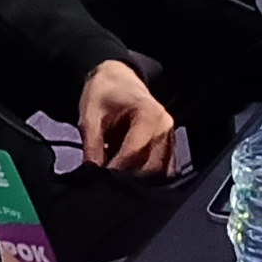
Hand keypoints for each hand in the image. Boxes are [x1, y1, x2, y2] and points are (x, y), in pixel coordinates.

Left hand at [77, 60, 177, 178]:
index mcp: (147, 114)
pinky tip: (129, 173)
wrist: (118, 79)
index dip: (115, 171)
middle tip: (104, 181)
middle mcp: (165, 126)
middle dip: (126, 178)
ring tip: (116, 175)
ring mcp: (171, 136)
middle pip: (149, 167)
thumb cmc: (104, 94)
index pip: (133, 154)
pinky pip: (164, 170)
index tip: (98, 180)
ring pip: (158, 172)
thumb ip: (91, 148)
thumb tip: (92, 176)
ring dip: (137, 180)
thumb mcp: (90, 118)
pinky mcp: (171, 146)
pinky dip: (147, 177)